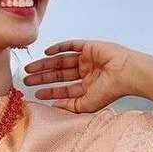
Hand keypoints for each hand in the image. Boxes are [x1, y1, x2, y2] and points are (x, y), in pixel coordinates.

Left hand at [23, 40, 142, 112]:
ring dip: (45, 64)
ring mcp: (87, 58)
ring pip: (60, 60)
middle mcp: (86, 72)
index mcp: (87, 86)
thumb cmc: (111, 90)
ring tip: (30, 69)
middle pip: (59, 74)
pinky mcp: (89, 46)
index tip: (35, 93)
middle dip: (42, 77)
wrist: (126, 73)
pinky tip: (46, 52)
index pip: (64, 88)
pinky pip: (70, 45)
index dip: (49, 91)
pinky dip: (58, 47)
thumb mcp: (88, 104)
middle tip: (26, 79)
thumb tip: (54, 105)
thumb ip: (71, 105)